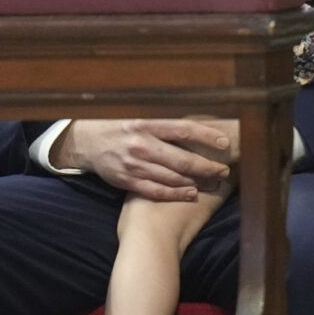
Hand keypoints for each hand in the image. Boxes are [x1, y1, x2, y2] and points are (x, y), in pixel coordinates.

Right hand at [53, 118, 236, 202]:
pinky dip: (176, 194)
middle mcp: (142, 145)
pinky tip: (191, 194)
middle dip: (207, 167)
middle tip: (224, 171)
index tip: (225, 142)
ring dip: (196, 183)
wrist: (88, 143)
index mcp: (147, 125)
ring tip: (213, 183)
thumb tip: (199, 129)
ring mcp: (134, 165)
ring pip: (173, 178)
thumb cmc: (122, 129)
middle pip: (182, 160)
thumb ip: (166, 127)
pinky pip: (157, 192)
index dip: (207, 137)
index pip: (184, 130)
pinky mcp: (127, 181)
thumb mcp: (142, 120)